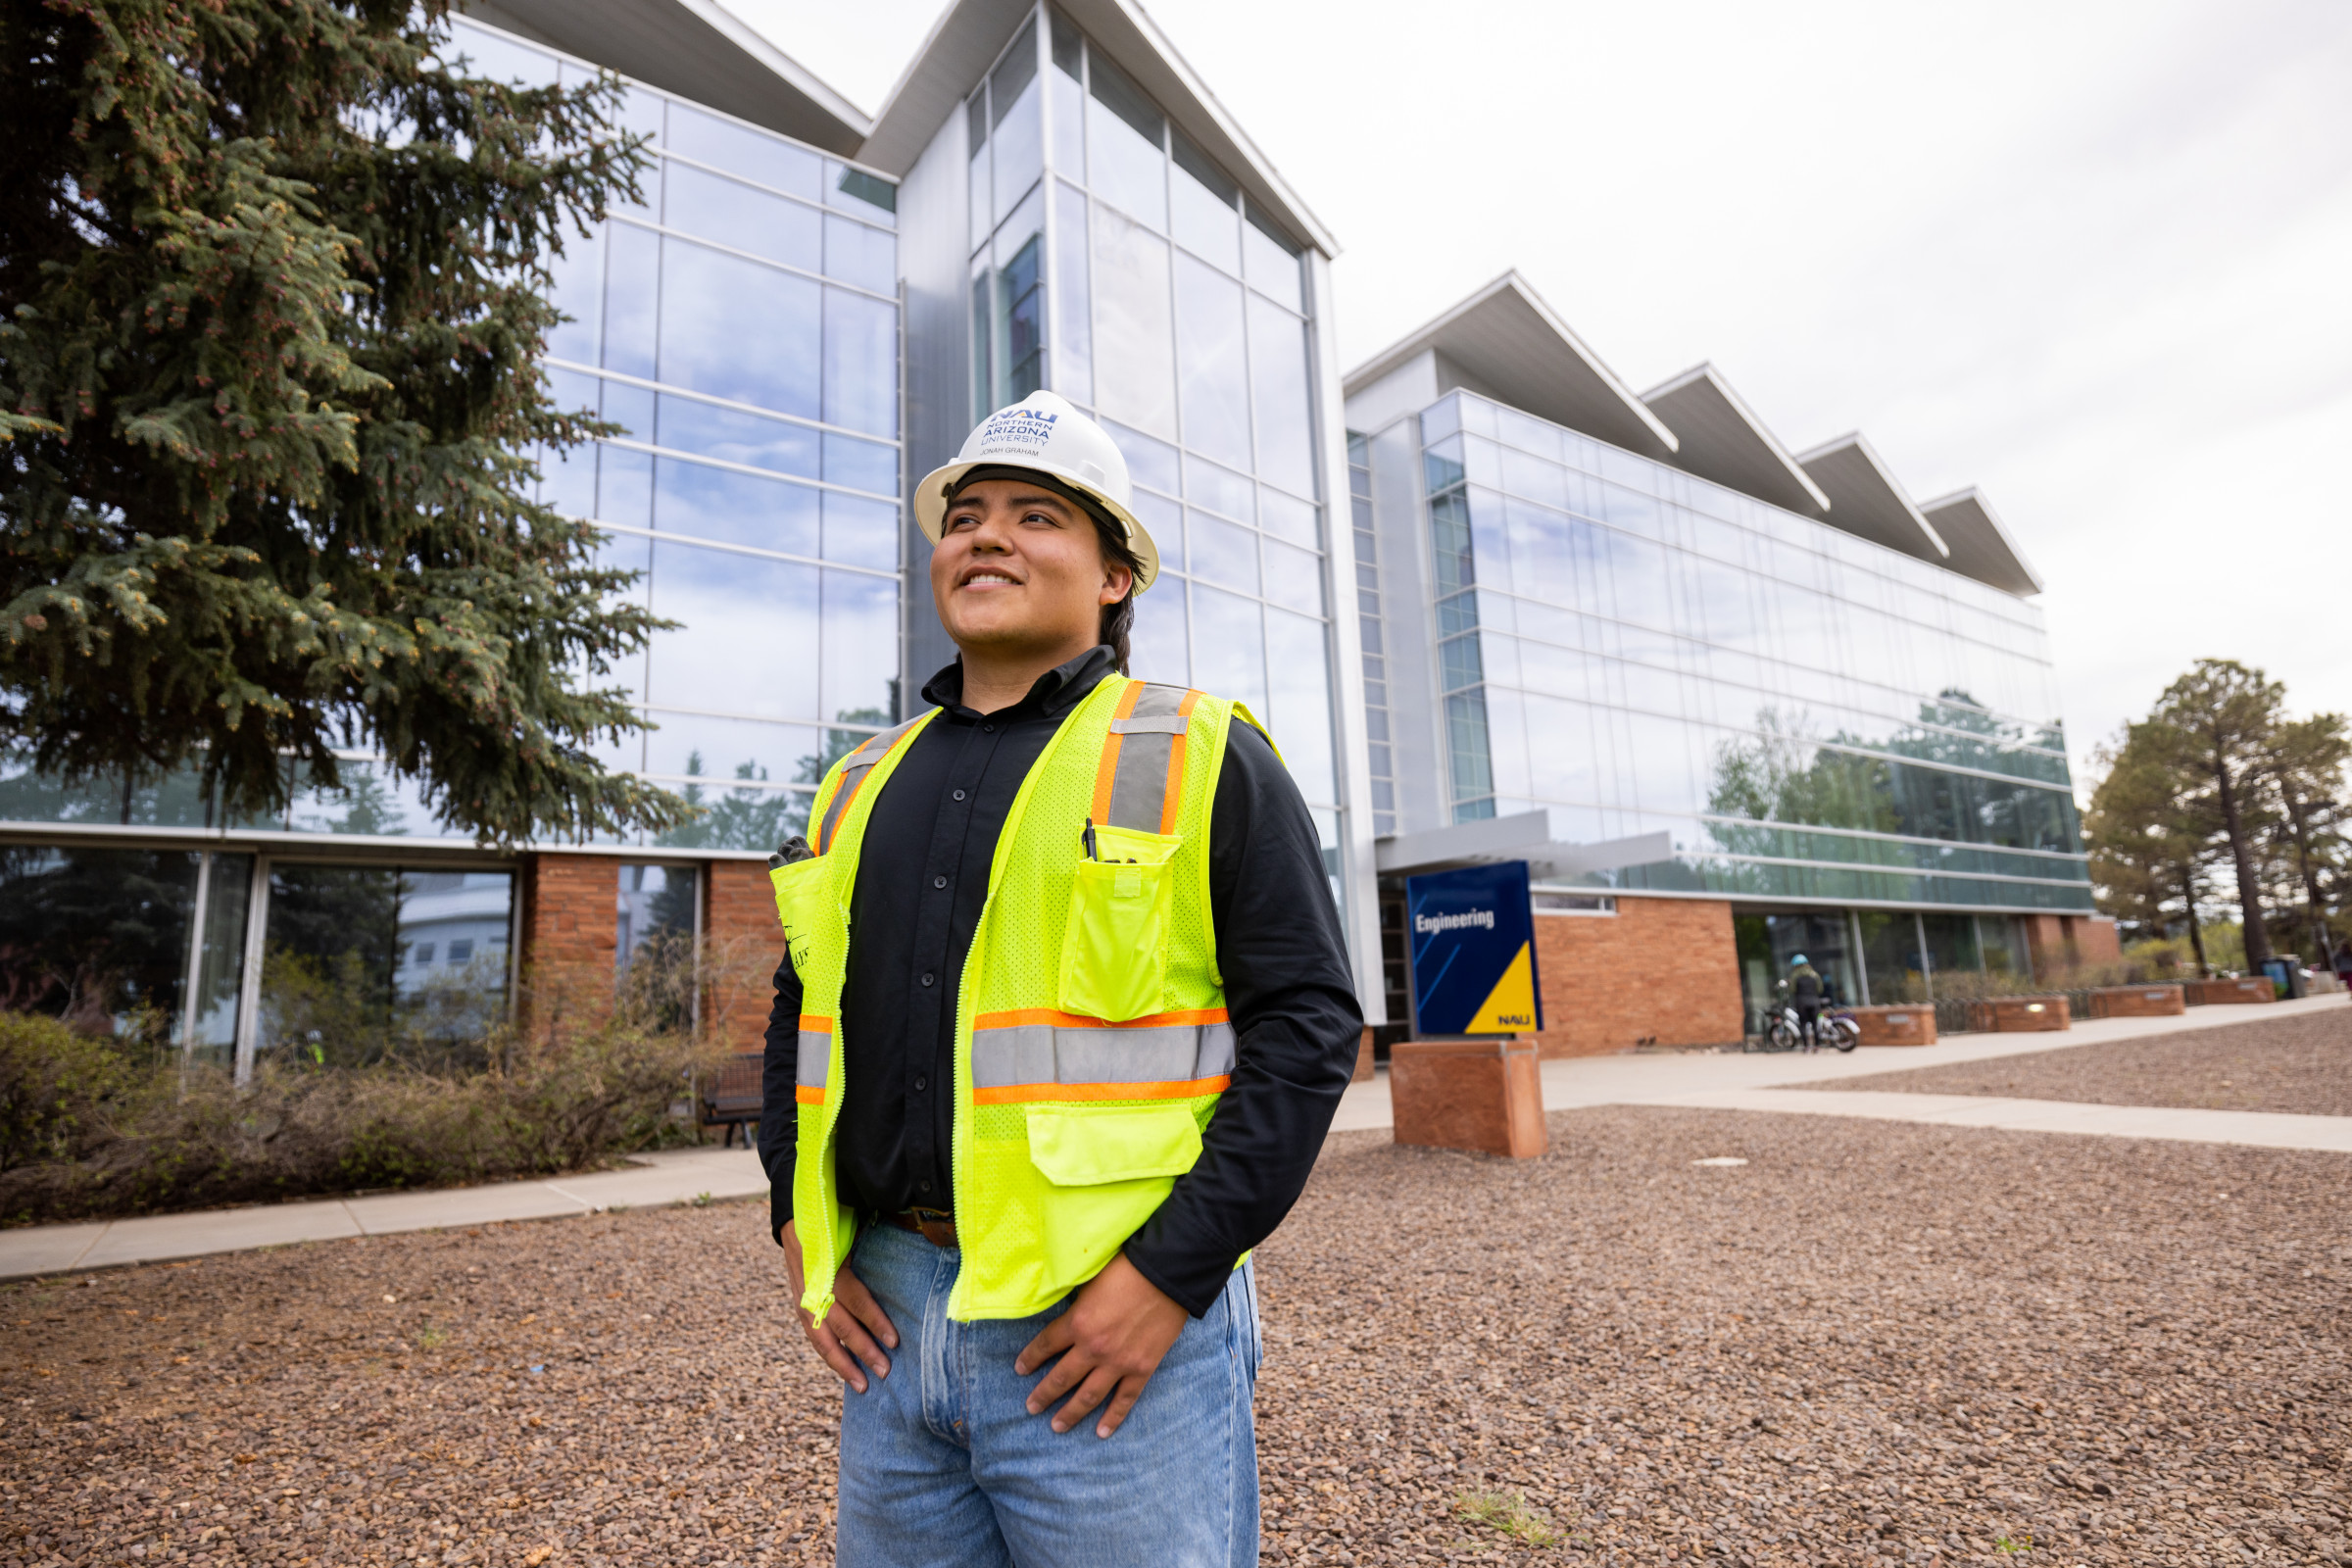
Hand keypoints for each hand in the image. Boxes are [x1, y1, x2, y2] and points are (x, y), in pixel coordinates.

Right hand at [782, 1219, 897, 1393]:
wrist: (795, 1217)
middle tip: (886, 1371)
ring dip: (843, 1364)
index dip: (874, 1321)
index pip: (855, 1299)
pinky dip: (829, 1356)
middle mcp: (813, 1286)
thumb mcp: (855, 1226)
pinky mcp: (799, 1306)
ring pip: (821, 1339)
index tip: (894, 1341)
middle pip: (839, 1325)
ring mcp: (802, 1298)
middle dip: (863, 1350)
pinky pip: (814, 1337)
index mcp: (830, 1264)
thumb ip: (876, 1241)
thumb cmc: (836, 1221)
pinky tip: (845, 1371)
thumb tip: (914, 1244)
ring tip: (863, 1386)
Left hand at [1014, 1252, 1188, 1437]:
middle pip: (1061, 1377)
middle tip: (1031, 1407)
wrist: (1168, 1274)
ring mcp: (1118, 1363)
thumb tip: (1062, 1307)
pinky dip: (1113, 1418)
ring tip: (1056, 1426)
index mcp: (1077, 1323)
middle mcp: (1093, 1348)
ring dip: (1070, 1413)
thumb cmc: (1128, 1269)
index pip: (1045, 1346)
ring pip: (1087, 1396)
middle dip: (1043, 1395)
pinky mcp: (1142, 1369)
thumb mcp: (1090, 1279)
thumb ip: (1075, 1301)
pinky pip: (1124, 1400)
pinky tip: (1101, 1432)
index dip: (1030, 1359)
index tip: (1020, 1370)